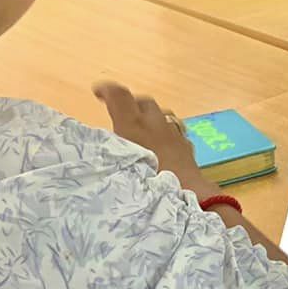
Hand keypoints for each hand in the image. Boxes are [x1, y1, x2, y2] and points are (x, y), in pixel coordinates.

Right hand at [93, 81, 218, 194]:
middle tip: (118, 114)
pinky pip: (174, 131)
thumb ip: (109, 152)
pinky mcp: (187, 147)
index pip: (120, 97)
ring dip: (149, 118)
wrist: (190, 198)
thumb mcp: (118, 169)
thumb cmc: (148, 185)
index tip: (97, 92)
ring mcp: (175, 134)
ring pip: (162, 115)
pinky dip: (164, 133)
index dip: (107, 90)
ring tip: (140, 130)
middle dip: (130, 103)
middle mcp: (155, 124)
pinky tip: (161, 147)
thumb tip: (101, 145)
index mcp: (134, 126)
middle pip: (143, 103)